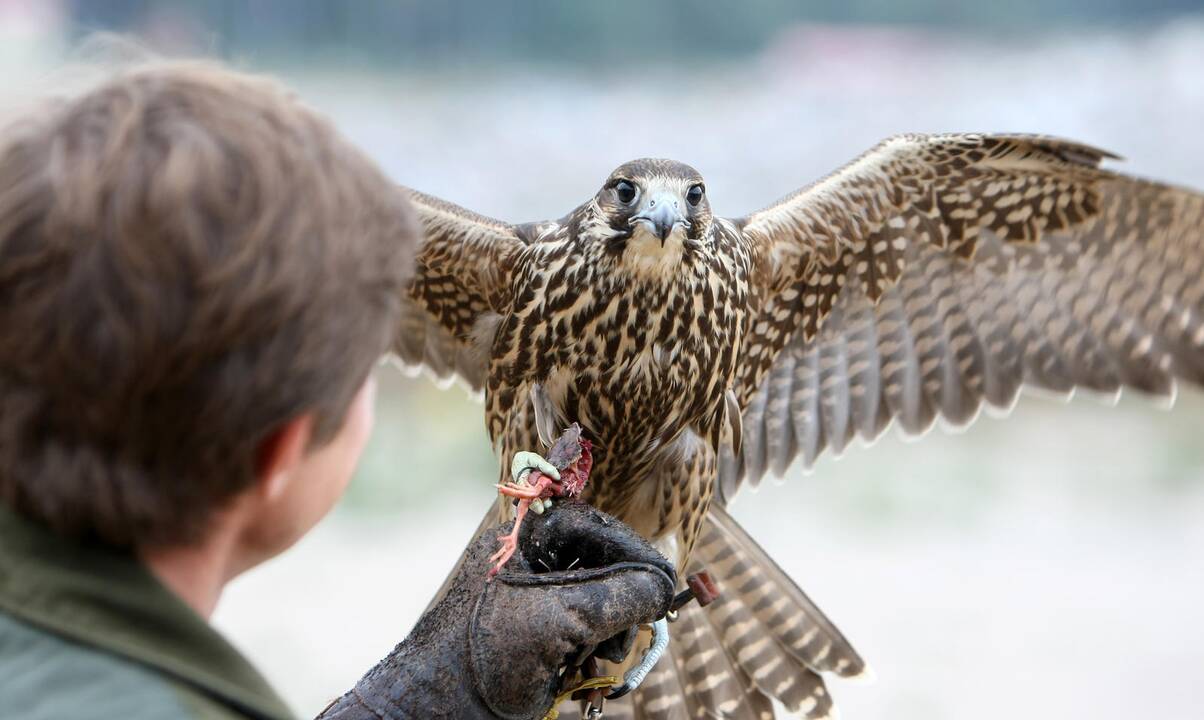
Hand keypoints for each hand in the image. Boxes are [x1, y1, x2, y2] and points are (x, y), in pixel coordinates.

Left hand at [317, 500, 676, 719]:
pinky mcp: (539, 641)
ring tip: (598, 659)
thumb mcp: (559, 618)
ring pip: (602, 604)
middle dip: (623, 601)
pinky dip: (597, 654)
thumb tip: (663, 585)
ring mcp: (535, 604)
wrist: (432, 715)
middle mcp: (531, 565)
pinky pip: (587, 636)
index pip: (594, 525)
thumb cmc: (482, 657)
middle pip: (605, 564)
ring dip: (612, 633)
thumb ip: (619, 595)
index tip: (663, 582)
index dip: (632, 551)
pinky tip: (585, 673)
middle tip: (627, 632)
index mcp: (523, 541)